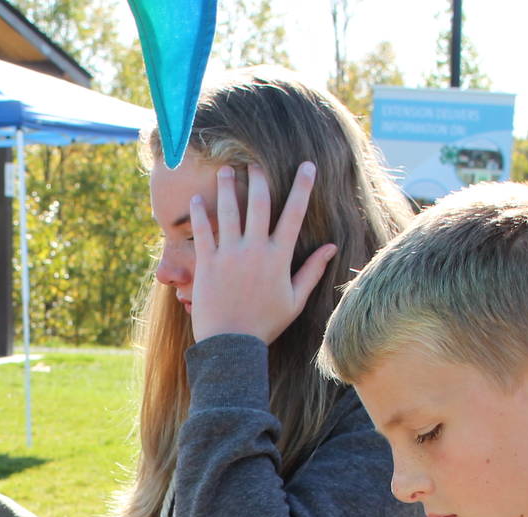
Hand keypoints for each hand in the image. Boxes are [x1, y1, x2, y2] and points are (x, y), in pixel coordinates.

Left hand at [188, 161, 339, 345]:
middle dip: (258, 178)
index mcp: (278, 256)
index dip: (302, 187)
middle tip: (254, 161)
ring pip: (228, 211)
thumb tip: (331, 247)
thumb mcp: (295, 300)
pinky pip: (202, 232)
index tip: (307, 166)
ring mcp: (229, 254)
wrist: (231, 344)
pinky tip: (196, 198)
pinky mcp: (207, 263)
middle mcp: (254, 249)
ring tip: (225, 170)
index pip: (294, 213)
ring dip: (226, 187)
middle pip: (258, 203)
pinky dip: (199, 214)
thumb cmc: (265, 324)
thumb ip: (312, 271)